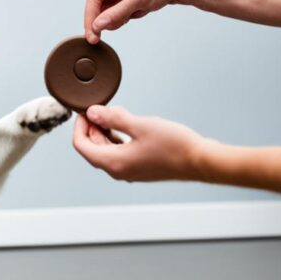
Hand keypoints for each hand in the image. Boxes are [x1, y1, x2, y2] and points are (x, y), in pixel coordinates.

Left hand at [72, 105, 207, 181]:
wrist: (201, 160)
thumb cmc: (174, 145)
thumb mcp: (139, 125)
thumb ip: (112, 118)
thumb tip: (92, 113)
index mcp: (113, 162)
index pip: (81, 145)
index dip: (79, 126)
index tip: (85, 110)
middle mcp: (118, 171)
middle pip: (92, 148)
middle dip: (92, 127)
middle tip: (99, 109)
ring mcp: (129, 171)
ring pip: (106, 150)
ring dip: (105, 132)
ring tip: (113, 114)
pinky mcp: (140, 168)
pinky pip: (119, 153)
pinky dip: (117, 138)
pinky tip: (126, 124)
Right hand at [84, 0, 186, 42]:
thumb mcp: (137, 0)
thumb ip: (115, 14)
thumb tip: (97, 26)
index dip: (90, 17)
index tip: (91, 34)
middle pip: (98, 3)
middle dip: (103, 18)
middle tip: (101, 36)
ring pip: (108, 9)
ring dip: (116, 17)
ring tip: (133, 14)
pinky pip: (117, 10)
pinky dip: (124, 16)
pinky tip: (138, 12)